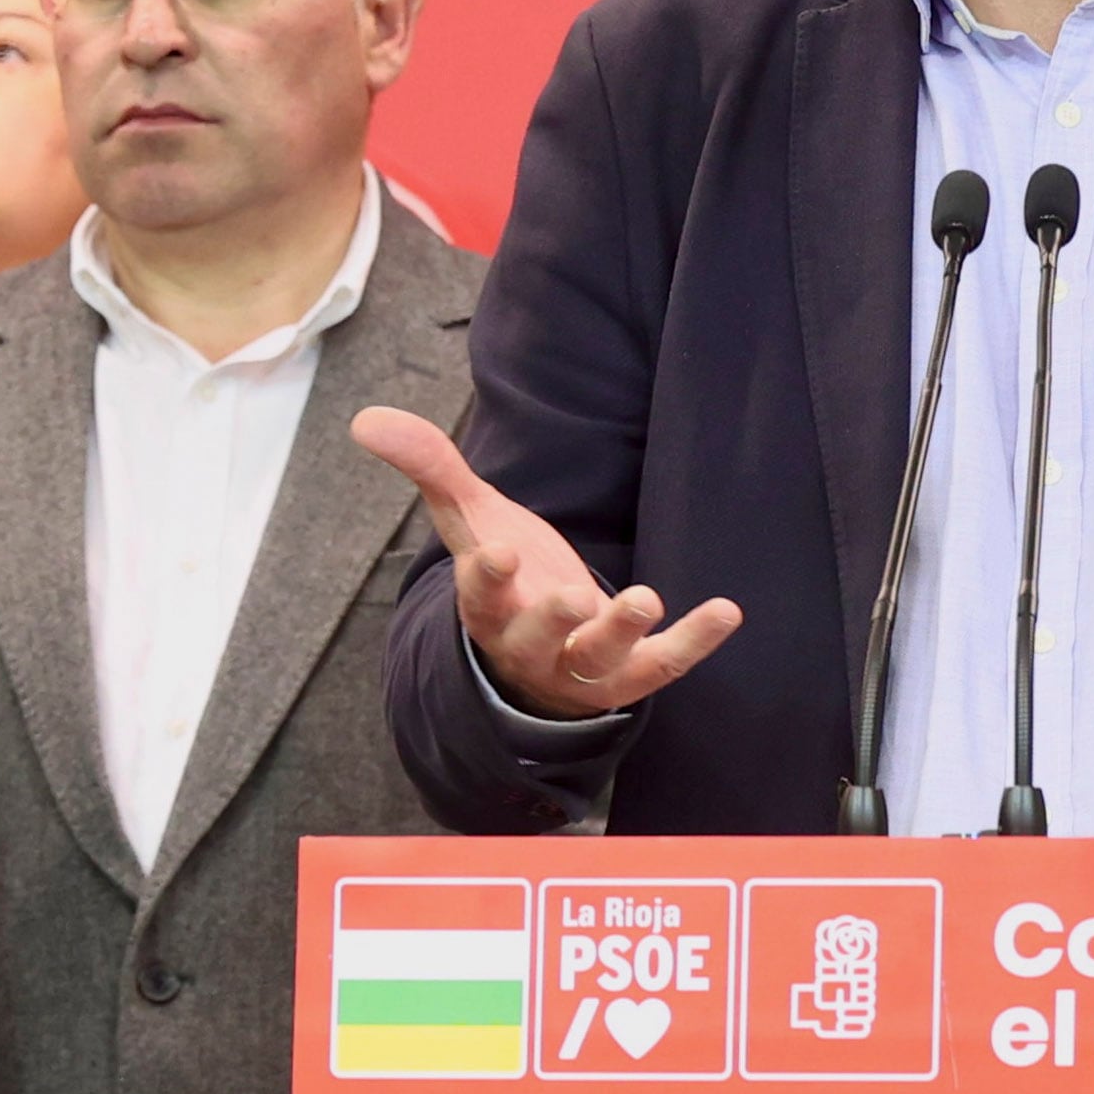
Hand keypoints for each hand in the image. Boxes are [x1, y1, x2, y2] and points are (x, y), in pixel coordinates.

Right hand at [353, 406, 740, 720]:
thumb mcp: (471, 519)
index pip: (481, 597)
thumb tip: (365, 418)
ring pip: (597, 658)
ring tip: (646, 597)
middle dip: (553, 617)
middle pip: (536, 637)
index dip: (489, 578)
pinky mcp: (630, 675)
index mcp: (488, 608)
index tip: (499, 552)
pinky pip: (662, 665)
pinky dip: (695, 642)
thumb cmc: (506, 578)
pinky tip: (728, 611)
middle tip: (574, 595)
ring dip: (620, 630)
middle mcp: (531, 644)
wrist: (539, 656)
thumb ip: (429, 467)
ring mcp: (581, 665)